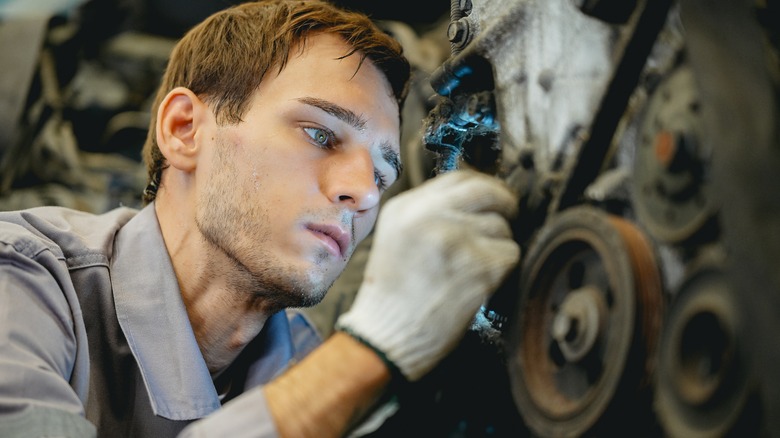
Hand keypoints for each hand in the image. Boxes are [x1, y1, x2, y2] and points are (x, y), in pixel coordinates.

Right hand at [336, 170, 520, 380]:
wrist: (385, 337)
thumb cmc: (393, 294)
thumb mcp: (396, 236)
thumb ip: (428, 212)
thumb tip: (474, 197)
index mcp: (406, 207)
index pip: (459, 176)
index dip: (483, 185)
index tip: (492, 198)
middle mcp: (429, 216)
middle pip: (488, 191)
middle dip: (504, 203)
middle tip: (508, 216)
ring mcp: (456, 239)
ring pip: (501, 226)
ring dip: (498, 245)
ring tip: (472, 267)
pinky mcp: (479, 266)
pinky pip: (510, 253)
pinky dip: (503, 269)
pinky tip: (480, 283)